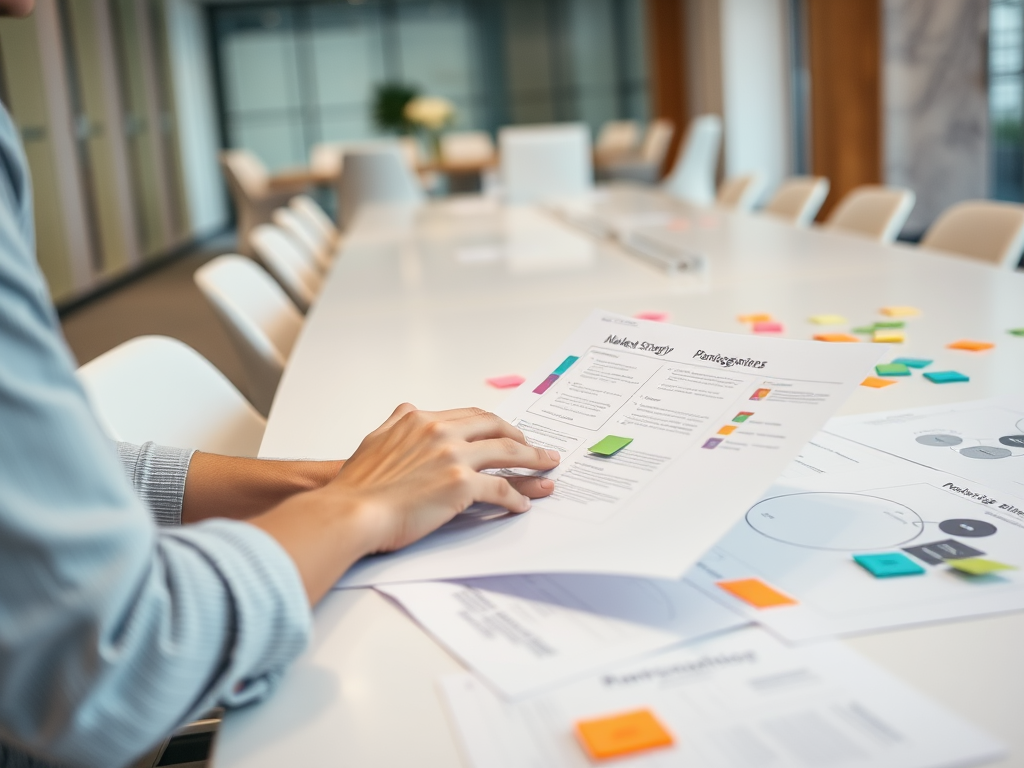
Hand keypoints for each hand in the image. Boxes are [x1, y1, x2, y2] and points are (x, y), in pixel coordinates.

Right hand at [329, 404, 559, 552]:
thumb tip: (407, 411)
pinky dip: (516, 497)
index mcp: (422, 420)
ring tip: (547, 470)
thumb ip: (396, 422)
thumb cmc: (358, 485)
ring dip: (533, 462)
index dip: (495, 425)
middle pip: (497, 429)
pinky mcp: (461, 486)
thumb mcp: (375, 438)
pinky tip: (521, 504)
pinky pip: (500, 490)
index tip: (507, 433)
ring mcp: (453, 458)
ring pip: (508, 455)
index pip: (472, 416)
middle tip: (537, 449)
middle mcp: (441, 433)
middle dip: (522, 439)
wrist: (350, 511)